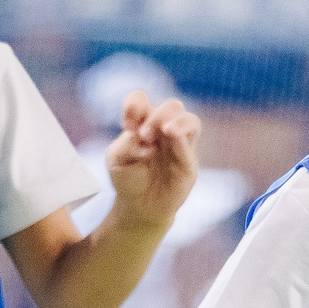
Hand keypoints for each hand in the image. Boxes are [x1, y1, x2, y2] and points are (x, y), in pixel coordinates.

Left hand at [105, 91, 201, 230]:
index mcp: (142, 123)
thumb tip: (138, 135)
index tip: (127, 123)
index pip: (142, 100)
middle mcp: (163, 130)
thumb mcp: (116, 161)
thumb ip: (124, 145)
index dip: (135, 105)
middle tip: (143, 134)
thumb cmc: (128, 180)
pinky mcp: (188, 160)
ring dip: (176, 120)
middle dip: (157, 116)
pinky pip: (192, 140)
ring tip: (164, 131)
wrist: (141, 207)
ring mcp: (179, 143)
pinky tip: (172, 136)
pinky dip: (183, 133)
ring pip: (189, 119)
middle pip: (171, 106)